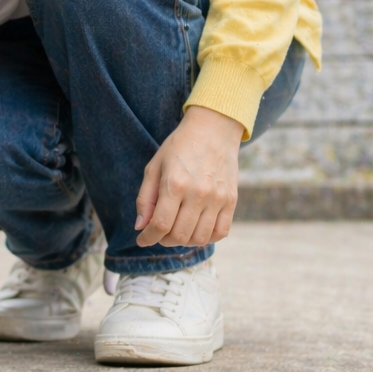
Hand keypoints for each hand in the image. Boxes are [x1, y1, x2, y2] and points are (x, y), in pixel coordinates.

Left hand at [135, 105, 243, 247]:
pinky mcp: (232, 200)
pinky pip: (221, 232)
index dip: (148, 238)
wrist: (213, 130)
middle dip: (163, 240)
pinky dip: (206, 238)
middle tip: (157, 233)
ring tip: (175, 232)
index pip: (160, 225)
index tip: (142, 239)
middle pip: (179, 235)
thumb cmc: (179, 147)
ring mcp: (218, 199)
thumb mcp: (154, 167)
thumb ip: (145, 199)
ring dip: (183, 242)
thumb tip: (140, 226)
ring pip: (199, 238)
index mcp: (175, 184)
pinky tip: (195, 231)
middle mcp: (198, 194)